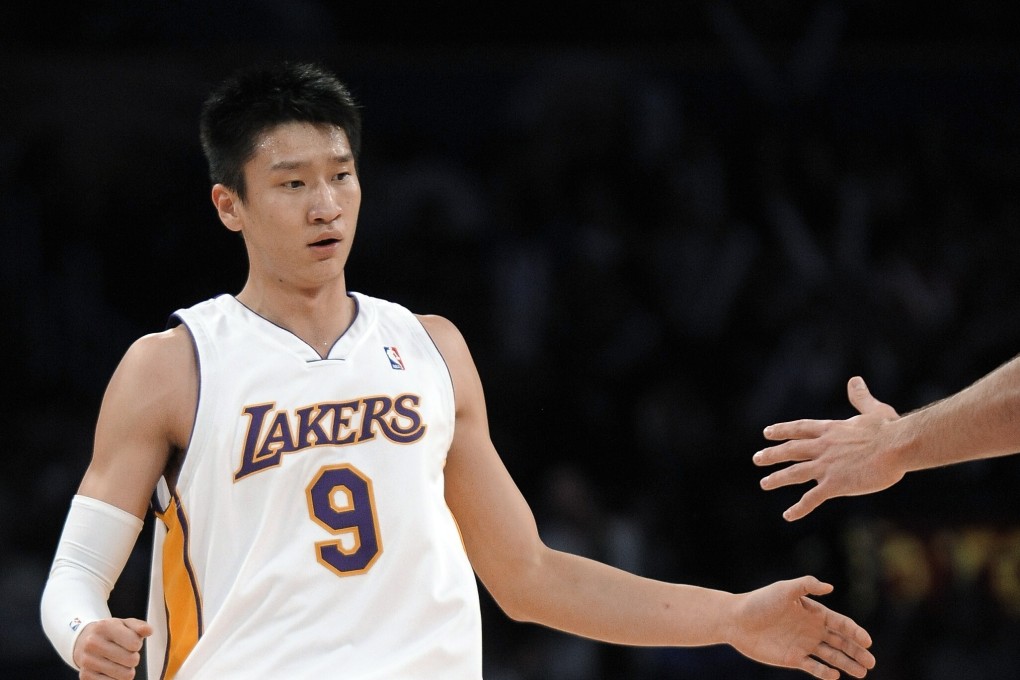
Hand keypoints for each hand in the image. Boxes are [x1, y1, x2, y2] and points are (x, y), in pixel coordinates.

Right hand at [73, 617, 152, 679]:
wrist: (82, 641)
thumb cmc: (109, 633)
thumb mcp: (124, 624)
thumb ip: (139, 626)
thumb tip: (149, 631)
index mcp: (104, 627)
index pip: (134, 643)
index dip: (137, 644)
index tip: (132, 643)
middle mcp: (93, 643)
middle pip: (132, 660)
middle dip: (133, 658)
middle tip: (126, 654)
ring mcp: (87, 661)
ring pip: (125, 675)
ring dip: (126, 670)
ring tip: (118, 662)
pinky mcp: (85, 676)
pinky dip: (116, 679)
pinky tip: (111, 670)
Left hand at [730, 576, 874, 678]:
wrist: (736, 619)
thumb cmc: (760, 601)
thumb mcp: (784, 589)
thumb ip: (806, 585)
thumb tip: (830, 587)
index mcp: (813, 612)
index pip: (840, 623)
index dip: (854, 632)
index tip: (866, 641)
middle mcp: (811, 629)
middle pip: (841, 642)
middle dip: (857, 651)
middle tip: (871, 662)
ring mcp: (803, 644)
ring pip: (831, 656)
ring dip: (847, 664)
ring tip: (862, 673)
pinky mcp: (792, 658)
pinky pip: (814, 667)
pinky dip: (825, 672)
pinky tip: (835, 676)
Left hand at [754, 377, 903, 520]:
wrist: (897, 446)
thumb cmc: (889, 428)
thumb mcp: (872, 409)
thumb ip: (860, 397)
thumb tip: (855, 380)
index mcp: (831, 430)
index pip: (800, 428)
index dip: (782, 430)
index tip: (767, 433)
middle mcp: (823, 446)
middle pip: (791, 450)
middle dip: (772, 454)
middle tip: (757, 458)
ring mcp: (826, 466)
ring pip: (794, 473)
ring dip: (778, 479)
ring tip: (764, 483)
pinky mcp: (835, 484)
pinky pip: (812, 498)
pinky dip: (799, 508)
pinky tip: (788, 515)